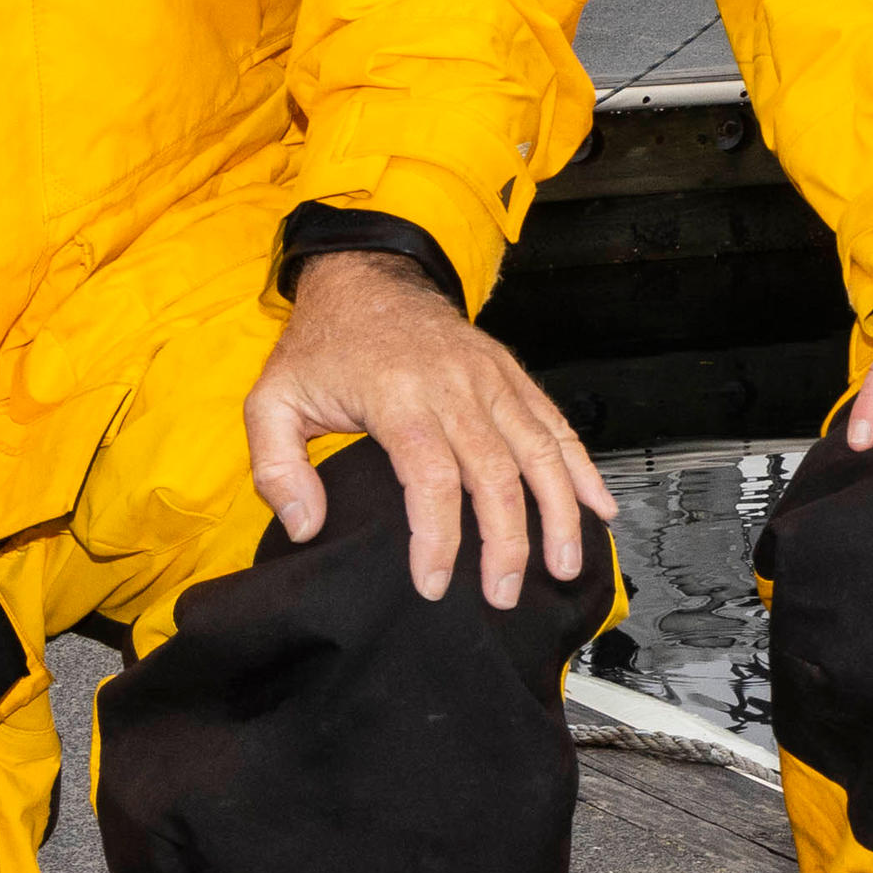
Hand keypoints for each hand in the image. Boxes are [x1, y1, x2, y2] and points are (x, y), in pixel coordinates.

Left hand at [246, 250, 618, 605]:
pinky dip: (582, 467)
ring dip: (559, 511)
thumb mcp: (272, 400)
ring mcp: (490, 378)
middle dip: (507, 542)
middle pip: (495, 473)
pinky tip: (599, 505)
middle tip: (504, 594)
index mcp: (397, 395)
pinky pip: (555, 424)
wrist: (366, 278)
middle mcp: (455, 385)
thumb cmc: (322, 346)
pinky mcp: (510, 375)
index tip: (434, 584)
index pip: (430, 476)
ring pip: (539, 450)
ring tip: (565, 563)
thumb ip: (276, 468)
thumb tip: (306, 526)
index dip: (438, 536)